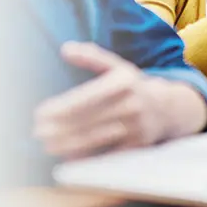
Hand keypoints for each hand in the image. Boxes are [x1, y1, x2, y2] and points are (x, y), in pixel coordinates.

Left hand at [33, 42, 206, 159]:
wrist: (169, 108)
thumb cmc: (134, 86)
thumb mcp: (117, 65)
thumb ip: (91, 56)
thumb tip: (65, 49)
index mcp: (123, 81)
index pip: (87, 97)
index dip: (62, 107)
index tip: (41, 113)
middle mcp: (131, 104)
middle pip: (89, 119)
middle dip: (61, 128)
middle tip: (38, 132)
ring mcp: (136, 127)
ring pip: (97, 138)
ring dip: (69, 144)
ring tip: (48, 145)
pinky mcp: (138, 146)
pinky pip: (109, 153)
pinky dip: (88, 156)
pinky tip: (69, 156)